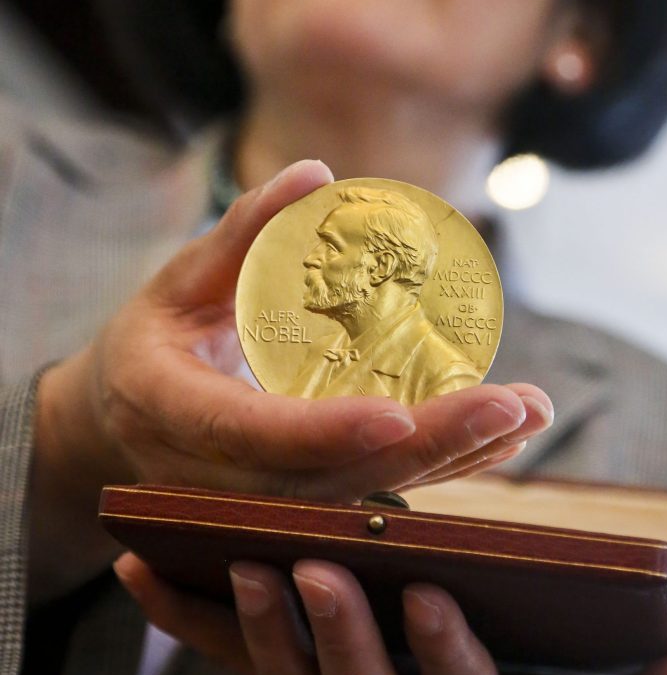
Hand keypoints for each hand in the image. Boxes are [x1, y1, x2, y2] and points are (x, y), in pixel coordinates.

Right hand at [30, 161, 551, 601]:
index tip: (399, 413)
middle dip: (428, 447)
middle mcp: (223, 479)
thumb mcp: (179, 281)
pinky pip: (377, 490)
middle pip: (334, 480)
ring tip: (531, 414)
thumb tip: (315, 173)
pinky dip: (443, 466)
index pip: (256, 436)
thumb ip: (243, 232)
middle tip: (512, 405)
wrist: (128, 421)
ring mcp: (266, 500)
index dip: (326, 430)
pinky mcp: (304, 498)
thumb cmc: (154, 339)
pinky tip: (503, 439)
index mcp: (176, 417)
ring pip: (367, 495)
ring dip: (456, 459)